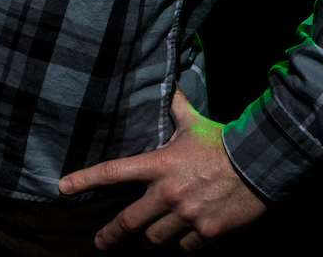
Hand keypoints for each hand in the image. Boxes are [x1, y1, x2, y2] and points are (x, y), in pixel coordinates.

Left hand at [57, 91, 266, 249]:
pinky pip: (185, 247)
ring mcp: (187, 217)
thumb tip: (167, 82)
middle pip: (128, 222)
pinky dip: (182, 244)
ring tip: (145, 241)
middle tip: (99, 243)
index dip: (84, 180)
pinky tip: (183, 239)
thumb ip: (175, 107)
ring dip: (149, 239)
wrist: (259, 165)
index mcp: (159, 166)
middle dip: (110, 235)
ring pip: (155, 239)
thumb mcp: (195, 122)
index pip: (112, 172)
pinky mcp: (208, 233)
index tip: (62, 188)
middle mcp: (168, 194)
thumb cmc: (223, 142)